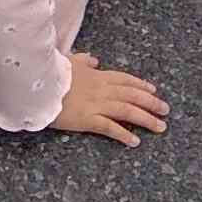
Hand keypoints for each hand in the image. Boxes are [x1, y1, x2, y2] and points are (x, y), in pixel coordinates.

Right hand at [52, 52, 169, 145]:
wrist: (36, 84)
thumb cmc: (49, 72)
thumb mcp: (68, 60)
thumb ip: (83, 60)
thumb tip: (94, 60)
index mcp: (96, 75)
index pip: (125, 79)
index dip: (140, 85)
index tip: (154, 90)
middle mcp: (101, 89)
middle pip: (132, 95)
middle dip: (151, 102)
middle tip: (165, 110)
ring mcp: (96, 105)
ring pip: (127, 111)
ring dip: (145, 119)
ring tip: (160, 126)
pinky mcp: (87, 120)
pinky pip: (110, 127)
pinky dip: (124, 134)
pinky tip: (135, 141)